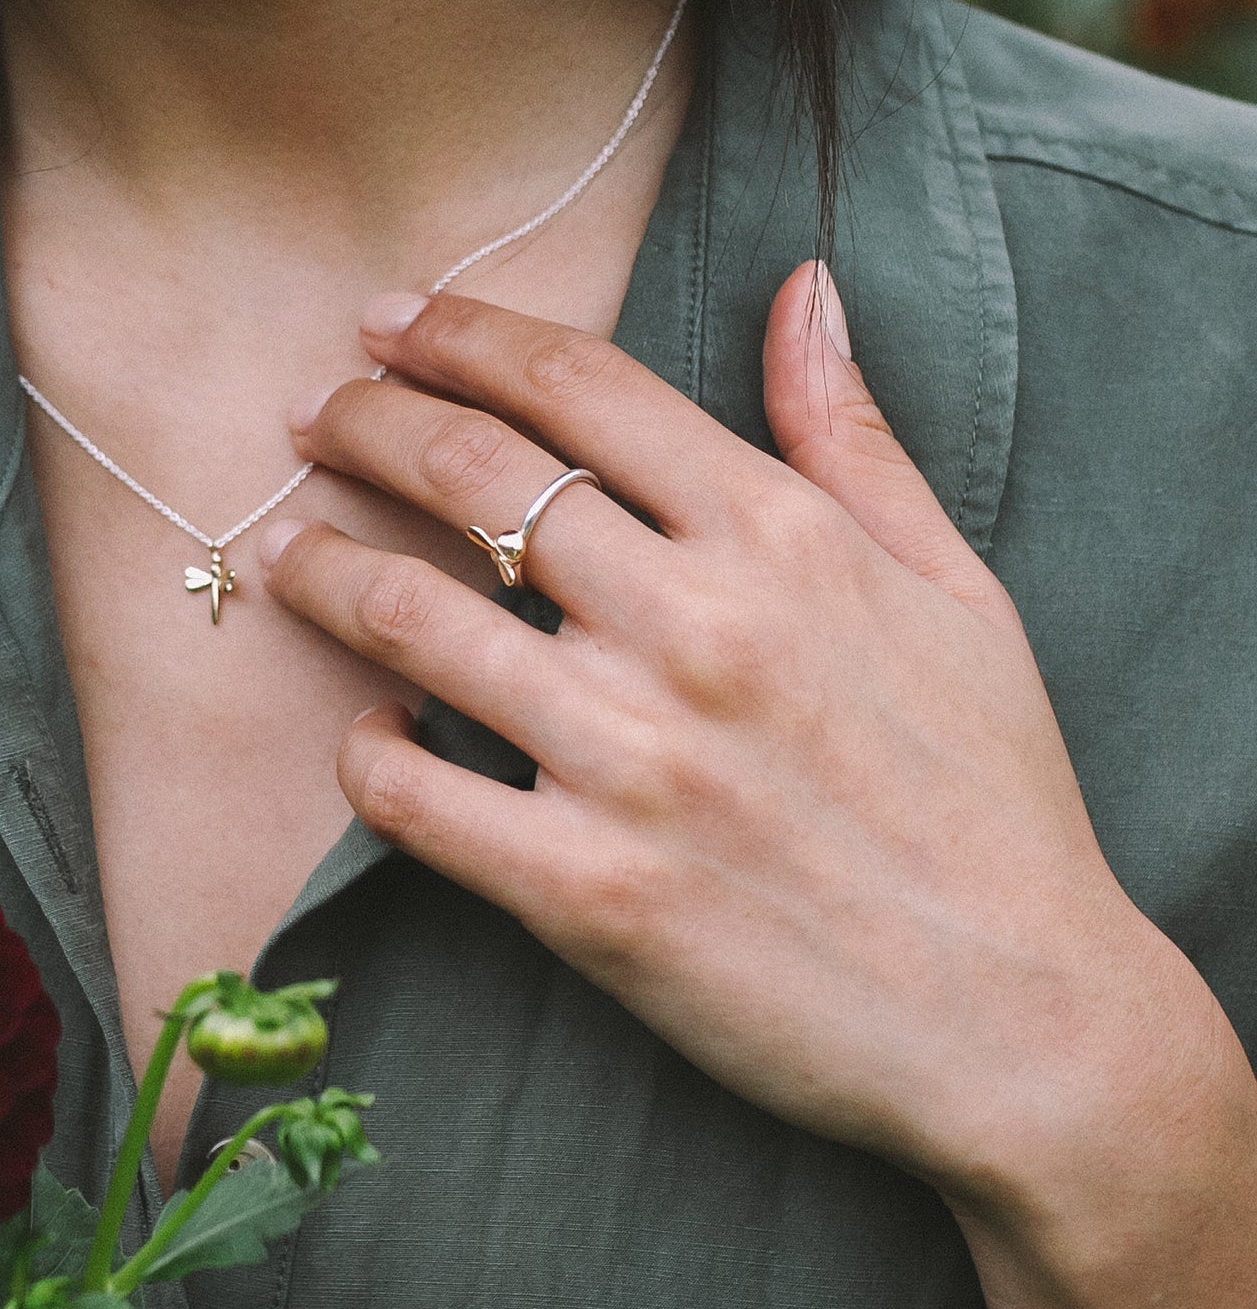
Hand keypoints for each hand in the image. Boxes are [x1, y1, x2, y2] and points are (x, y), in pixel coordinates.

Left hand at [260, 270, 1256, 1308]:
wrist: (1027, 1022)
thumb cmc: (989, 794)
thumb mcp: (954, 589)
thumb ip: (853, 435)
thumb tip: (801, 286)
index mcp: (780, 538)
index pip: (578, 383)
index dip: (462, 332)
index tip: (389, 320)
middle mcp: (695, 628)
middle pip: (473, 472)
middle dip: (364, 422)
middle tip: (309, 416)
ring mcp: (633, 761)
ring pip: (414, 617)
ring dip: (323, 570)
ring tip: (281, 551)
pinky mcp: (588, 892)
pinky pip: (415, 797)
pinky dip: (365, 754)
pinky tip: (363, 733)